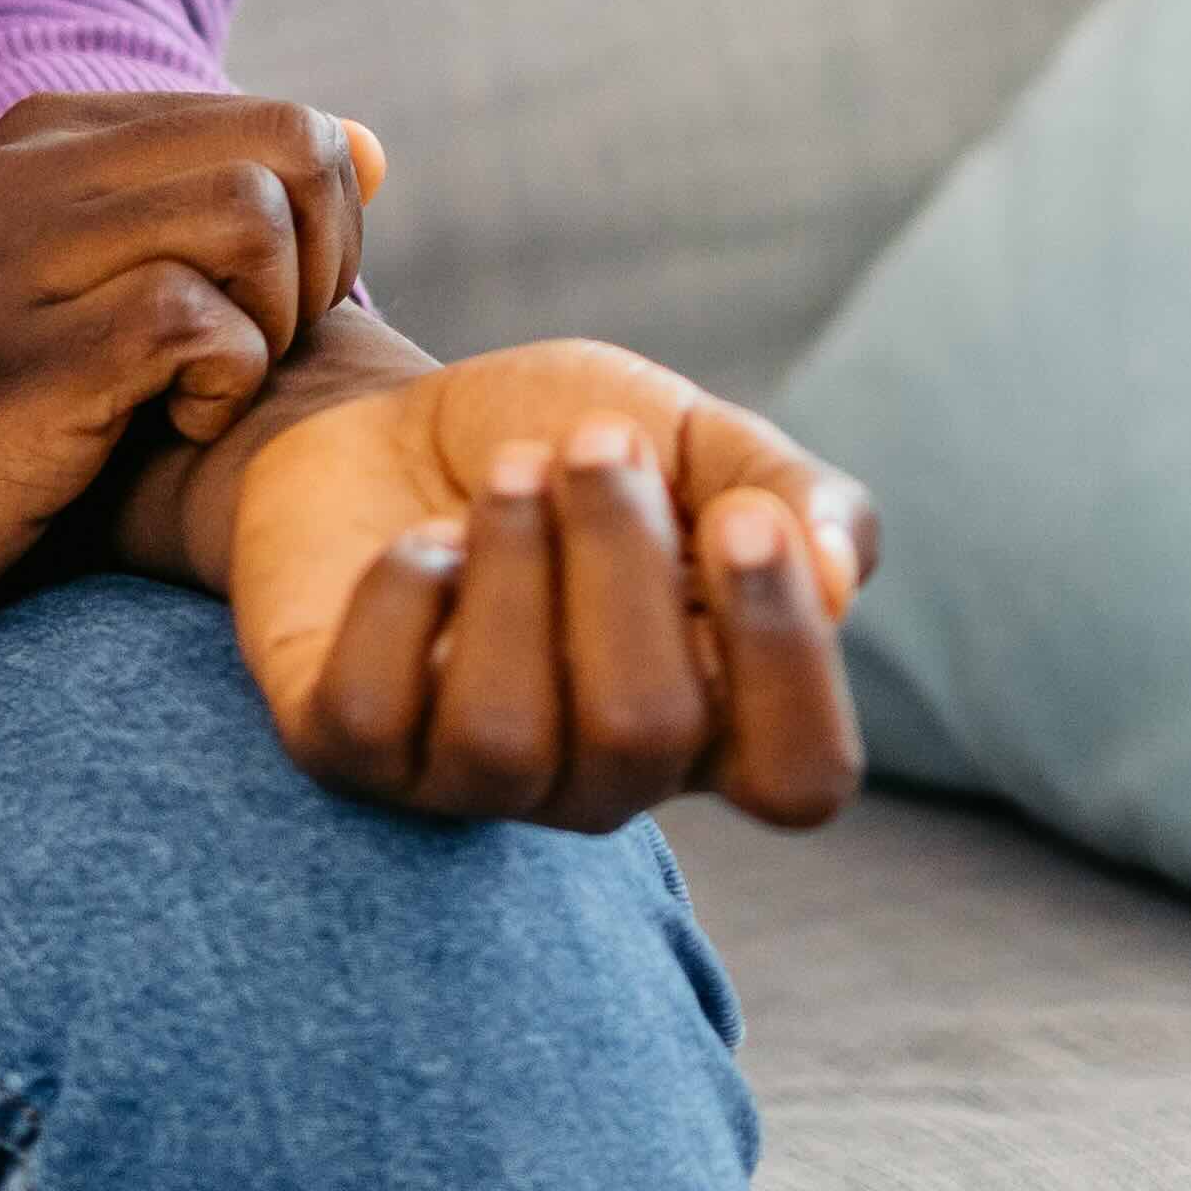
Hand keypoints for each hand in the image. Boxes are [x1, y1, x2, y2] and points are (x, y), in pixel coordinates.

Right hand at [0, 88, 375, 675]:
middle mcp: (32, 172)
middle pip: (292, 143)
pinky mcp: (14, 365)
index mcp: (46, 139)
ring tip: (198, 397)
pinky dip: (216, 388)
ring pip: (253, 214)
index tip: (267, 326)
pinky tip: (154, 434)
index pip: (281, 117)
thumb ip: (180, 215)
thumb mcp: (43, 281)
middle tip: (255, 363)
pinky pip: (195, 323)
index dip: (323, 235)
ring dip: (270, 326)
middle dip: (323, 266)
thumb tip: (368, 151)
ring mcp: (17, 262)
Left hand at [214, 338, 875, 831]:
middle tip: (592, 441)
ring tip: (507, 473)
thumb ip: (790, 493)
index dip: (781, 662)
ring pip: (505, 735)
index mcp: (716, 714)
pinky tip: (419, 540)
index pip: (799, 776)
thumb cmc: (559, 438)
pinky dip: (401, 600)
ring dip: (513, 568)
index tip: (738, 515)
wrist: (384, 414)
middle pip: (646, 734)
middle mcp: (602, 774)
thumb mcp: (689, 435)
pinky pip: (373, 717)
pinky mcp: (351, 752)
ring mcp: (472, 777)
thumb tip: (840, 573)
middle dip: (621, 559)